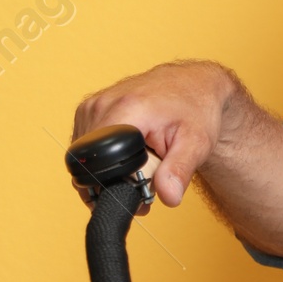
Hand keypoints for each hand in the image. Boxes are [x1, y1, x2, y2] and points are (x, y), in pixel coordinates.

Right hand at [72, 60, 246, 208]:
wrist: (192, 85)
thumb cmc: (195, 111)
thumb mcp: (196, 143)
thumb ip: (179, 171)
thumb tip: (169, 196)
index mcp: (126, 110)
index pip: (101, 162)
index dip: (116, 185)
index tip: (140, 190)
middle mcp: (103, 104)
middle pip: (92, 162)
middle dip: (114, 180)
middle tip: (147, 179)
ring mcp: (92, 106)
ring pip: (87, 156)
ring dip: (107, 168)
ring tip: (139, 161)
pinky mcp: (88, 110)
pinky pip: (87, 144)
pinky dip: (104, 154)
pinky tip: (127, 149)